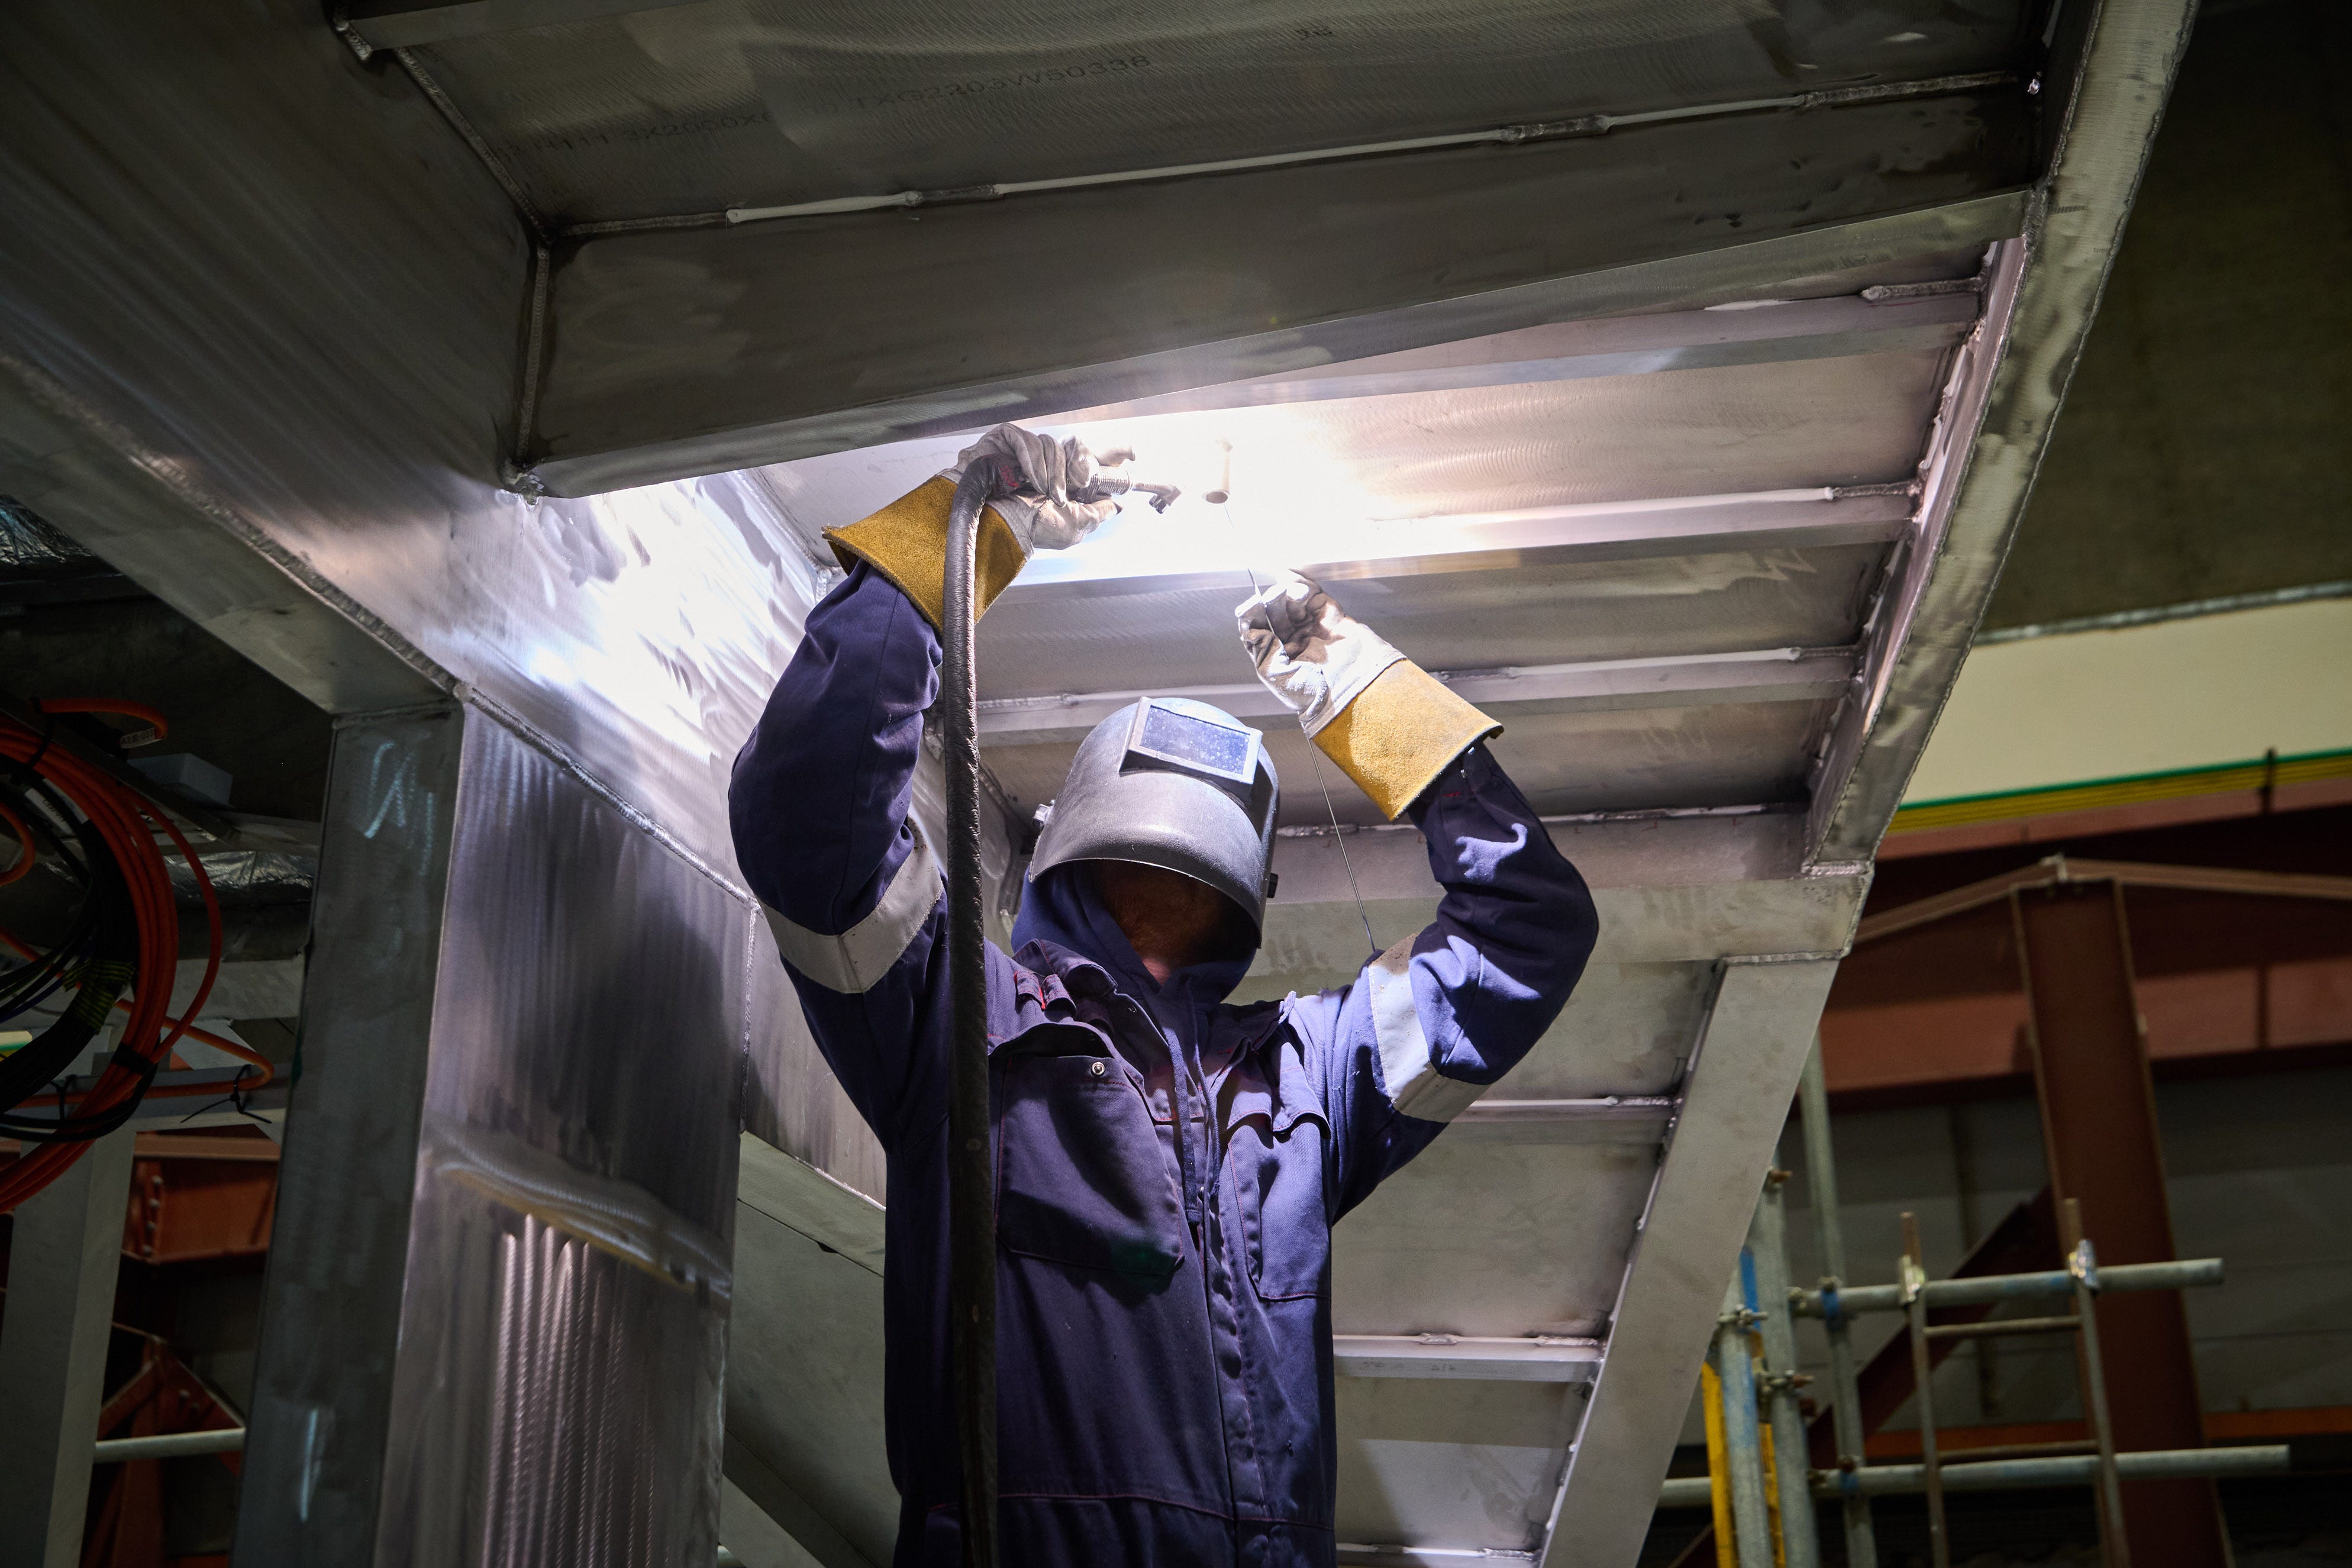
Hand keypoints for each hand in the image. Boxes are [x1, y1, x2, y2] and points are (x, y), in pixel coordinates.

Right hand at [948, 424, 1132, 553]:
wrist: (999, 527)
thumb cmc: (1034, 531)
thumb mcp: (1076, 526)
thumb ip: (1098, 512)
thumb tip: (1116, 504)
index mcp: (1062, 480)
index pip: (1086, 456)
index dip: (1109, 453)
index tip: (1133, 454)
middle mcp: (1045, 463)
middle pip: (1071, 446)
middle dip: (1071, 470)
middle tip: (1065, 490)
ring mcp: (1025, 451)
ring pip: (1050, 445)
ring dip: (1049, 473)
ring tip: (1040, 493)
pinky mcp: (1006, 441)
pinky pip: (1026, 441)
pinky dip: (1030, 461)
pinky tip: (1027, 480)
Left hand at [1235, 571, 1407, 734]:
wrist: (1351, 688)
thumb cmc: (1315, 692)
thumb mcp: (1277, 675)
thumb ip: (1261, 649)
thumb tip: (1250, 630)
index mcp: (1277, 655)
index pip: (1259, 629)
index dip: (1253, 615)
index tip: (1250, 606)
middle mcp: (1293, 639)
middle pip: (1273, 612)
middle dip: (1271, 602)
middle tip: (1272, 596)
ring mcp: (1311, 627)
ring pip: (1291, 602)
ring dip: (1287, 595)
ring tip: (1289, 594)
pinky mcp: (1329, 616)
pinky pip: (1313, 597)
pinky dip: (1305, 590)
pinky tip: (1301, 591)